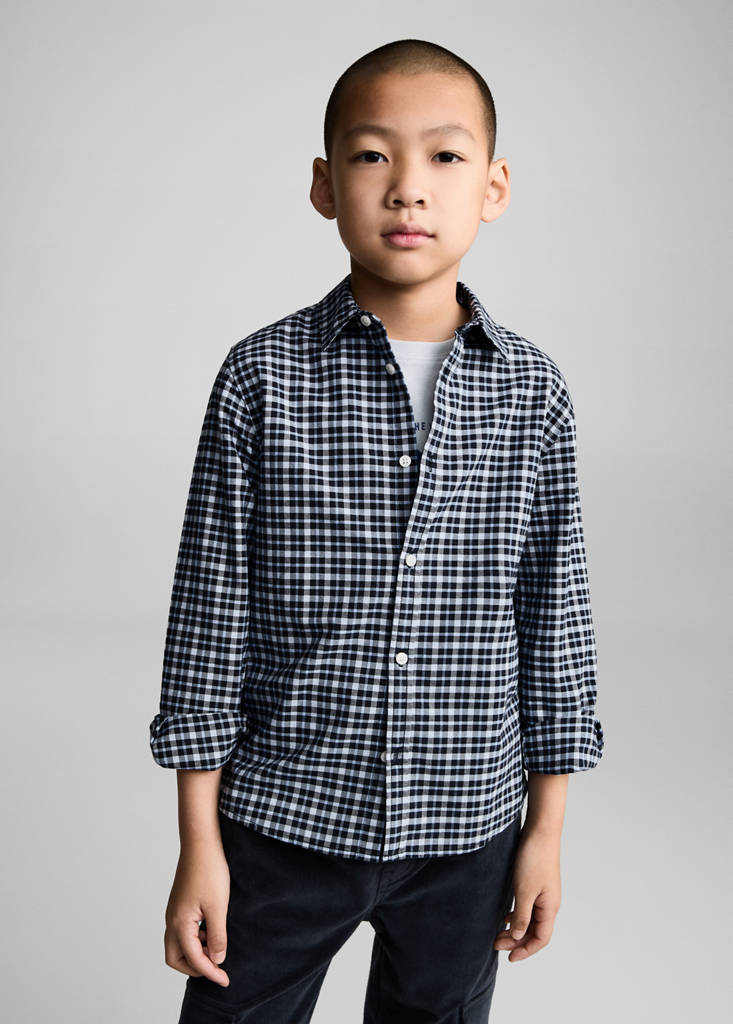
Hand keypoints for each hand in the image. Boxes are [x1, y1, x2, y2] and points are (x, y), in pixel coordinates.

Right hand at [163, 841, 231, 986]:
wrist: (201, 843)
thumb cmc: (210, 870)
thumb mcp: (219, 906)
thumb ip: (218, 936)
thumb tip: (217, 960)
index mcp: (180, 923)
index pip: (193, 959)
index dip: (210, 972)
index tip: (225, 980)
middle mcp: (172, 920)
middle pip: (175, 958)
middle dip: (194, 968)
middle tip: (216, 969)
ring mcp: (174, 911)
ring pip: (178, 944)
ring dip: (195, 952)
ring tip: (217, 947)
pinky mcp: (180, 904)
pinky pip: (182, 931)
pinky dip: (195, 938)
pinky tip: (212, 930)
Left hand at [493, 825, 560, 961]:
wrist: (540, 831)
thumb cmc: (534, 859)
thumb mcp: (524, 891)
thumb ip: (521, 916)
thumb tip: (518, 938)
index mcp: (550, 908)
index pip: (541, 939)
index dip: (526, 950)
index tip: (509, 958)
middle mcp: (549, 903)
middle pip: (535, 931)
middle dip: (517, 941)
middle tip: (496, 944)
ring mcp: (543, 894)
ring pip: (530, 920)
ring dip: (516, 929)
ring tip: (498, 934)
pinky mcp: (536, 884)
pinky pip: (528, 907)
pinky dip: (516, 915)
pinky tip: (505, 916)